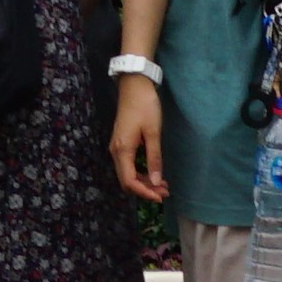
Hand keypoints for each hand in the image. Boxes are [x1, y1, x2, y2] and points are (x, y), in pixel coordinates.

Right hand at [108, 74, 165, 203]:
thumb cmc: (145, 106)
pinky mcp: (122, 142)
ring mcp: (117, 146)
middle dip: (145, 189)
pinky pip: (129, 164)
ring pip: (127, 173)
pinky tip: (154, 173)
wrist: (134, 85)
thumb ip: (154, 158)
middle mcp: (116, 151)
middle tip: (165, 193)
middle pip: (127, 180)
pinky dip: (141, 172)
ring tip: (163, 185)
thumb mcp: (153, 132)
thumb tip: (156, 182)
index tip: (160, 197)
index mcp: (122, 150)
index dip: (144, 192)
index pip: (129, 181)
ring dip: (144, 182)